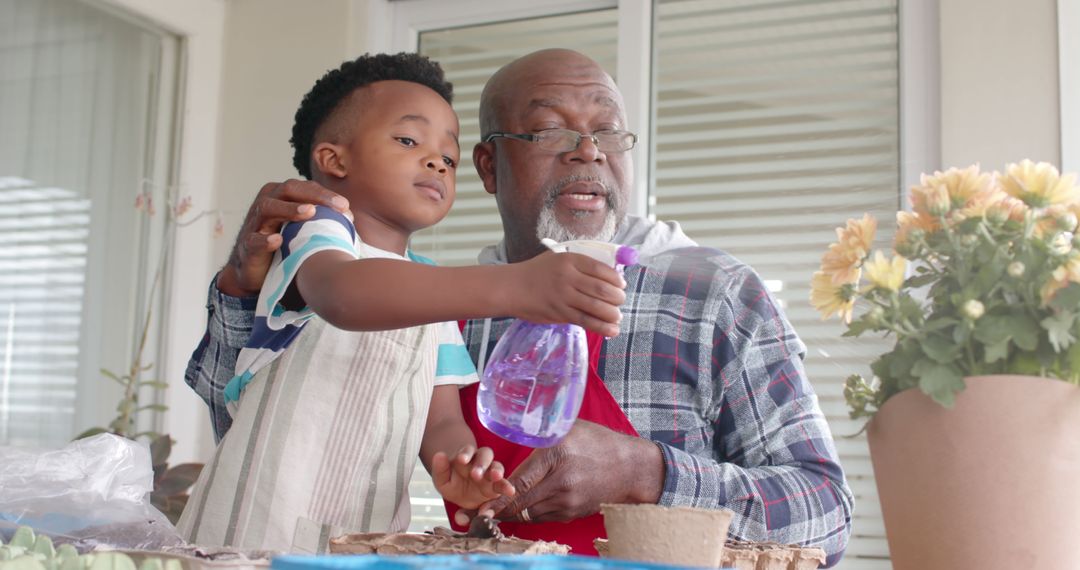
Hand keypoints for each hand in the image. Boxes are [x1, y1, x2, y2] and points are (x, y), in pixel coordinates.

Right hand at [217, 180, 349, 296]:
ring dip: (289, 209)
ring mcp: (254, 223)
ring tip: (310, 212)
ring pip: (268, 208)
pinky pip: (254, 240)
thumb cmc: (284, 245)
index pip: (305, 188)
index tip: (345, 206)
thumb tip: (350, 216)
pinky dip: (265, 240)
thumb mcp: (302, 229)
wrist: (257, 272)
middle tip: (337, 206)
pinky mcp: (247, 245)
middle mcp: (267, 203)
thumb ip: (320, 219)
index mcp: (281, 196)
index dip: (325, 194)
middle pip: (288, 190)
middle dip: (314, 196)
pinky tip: (277, 240)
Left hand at [432, 445, 515, 510]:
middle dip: (481, 463)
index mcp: (466, 458)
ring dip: (496, 471)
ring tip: (496, 476)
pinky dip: (507, 486)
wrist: (462, 495)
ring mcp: (490, 473)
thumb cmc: (453, 483)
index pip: (467, 451)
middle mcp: (480, 462)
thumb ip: (440, 469)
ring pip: (497, 466)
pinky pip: (503, 484)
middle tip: (476, 473)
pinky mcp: (497, 486)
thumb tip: (439, 455)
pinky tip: (510, 491)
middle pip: (485, 455)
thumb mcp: (442, 479)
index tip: (461, 459)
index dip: (465, 454)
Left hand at [467, 421, 664, 523]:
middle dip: (499, 510)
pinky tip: (520, 509)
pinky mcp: (573, 513)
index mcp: (557, 456)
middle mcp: (561, 483)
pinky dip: (530, 514)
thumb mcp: (568, 428)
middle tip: (478, 513)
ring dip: (513, 513)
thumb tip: (513, 425)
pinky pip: (543, 517)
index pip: (520, 482)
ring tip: (495, 510)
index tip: (481, 504)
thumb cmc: (597, 442)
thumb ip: (541, 433)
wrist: (631, 468)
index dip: (498, 496)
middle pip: (521, 504)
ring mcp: (568, 502)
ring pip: (530, 513)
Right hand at [505, 252, 626, 336]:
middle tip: (620, 301)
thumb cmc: (537, 272)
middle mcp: (568, 277)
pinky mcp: (560, 313)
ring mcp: (564, 296)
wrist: (512, 288)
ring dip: (613, 313)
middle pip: (602, 289)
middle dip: (618, 298)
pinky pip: (586, 321)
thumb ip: (579, 265)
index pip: (601, 269)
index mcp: (570, 260)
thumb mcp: (557, 259)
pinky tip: (612, 330)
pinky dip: (602, 327)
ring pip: (596, 306)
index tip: (621, 285)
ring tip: (617, 316)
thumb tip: (607, 277)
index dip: (616, 279)